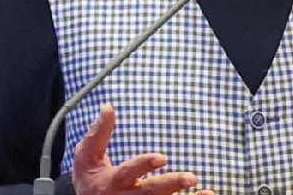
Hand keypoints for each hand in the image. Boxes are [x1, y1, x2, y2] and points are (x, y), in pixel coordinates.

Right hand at [72, 104, 213, 194]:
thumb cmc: (89, 180)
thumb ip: (98, 133)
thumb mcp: (86, 157)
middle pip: (150, 193)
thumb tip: (108, 107)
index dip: (145, 165)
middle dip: (170, 185)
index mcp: (112, 182)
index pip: (129, 172)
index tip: (163, 157)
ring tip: (206, 193)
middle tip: (191, 178)